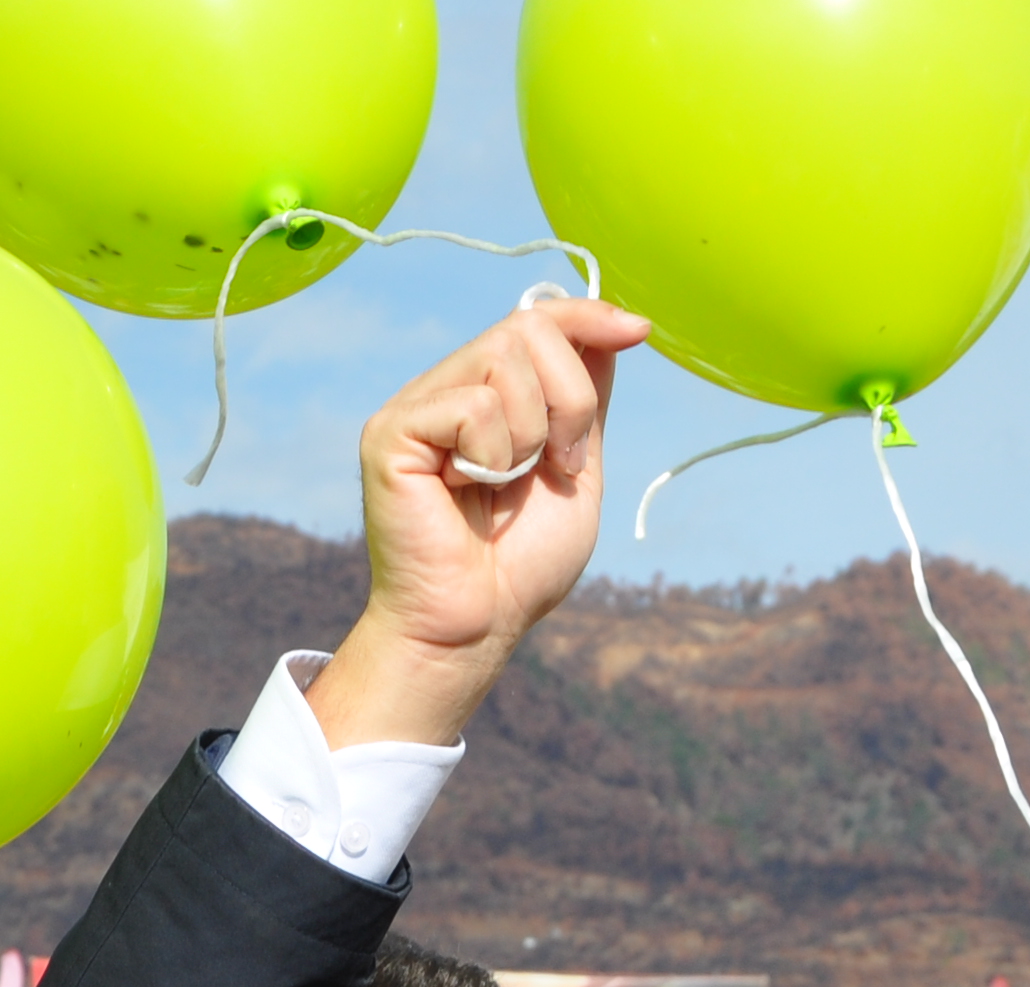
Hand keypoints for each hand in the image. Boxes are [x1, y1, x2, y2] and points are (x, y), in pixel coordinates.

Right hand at [304, 296, 647, 751]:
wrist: (476, 626)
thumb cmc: (521, 566)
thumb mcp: (576, 469)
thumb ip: (585, 400)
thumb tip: (609, 328)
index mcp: (487, 395)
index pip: (536, 320)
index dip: (588, 317)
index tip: (638, 330)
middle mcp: (446, 390)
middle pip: (527, 330)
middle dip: (568, 399)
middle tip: (558, 465)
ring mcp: (415, 408)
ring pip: (502, 360)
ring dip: (532, 435)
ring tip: (507, 488)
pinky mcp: (391, 432)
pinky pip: (471, 405)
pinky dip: (493, 455)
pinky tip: (469, 492)